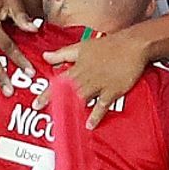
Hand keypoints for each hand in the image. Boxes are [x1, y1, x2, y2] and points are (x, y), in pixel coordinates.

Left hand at [32, 31, 148, 128]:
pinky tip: (90, 125)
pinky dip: (96, 115)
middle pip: (66, 93)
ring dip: (72, 110)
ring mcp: (99, 84)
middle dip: (54, 104)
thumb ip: (62, 54)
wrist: (133, 44)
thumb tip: (44, 57)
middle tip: (45, 115)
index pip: (57, 82)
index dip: (46, 94)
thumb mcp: (81, 47)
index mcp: (77, 68)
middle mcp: (85, 77)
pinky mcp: (113, 90)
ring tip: (63, 122)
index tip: (36, 104)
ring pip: (81, 99)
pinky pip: (102, 105)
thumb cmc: (107, 45)